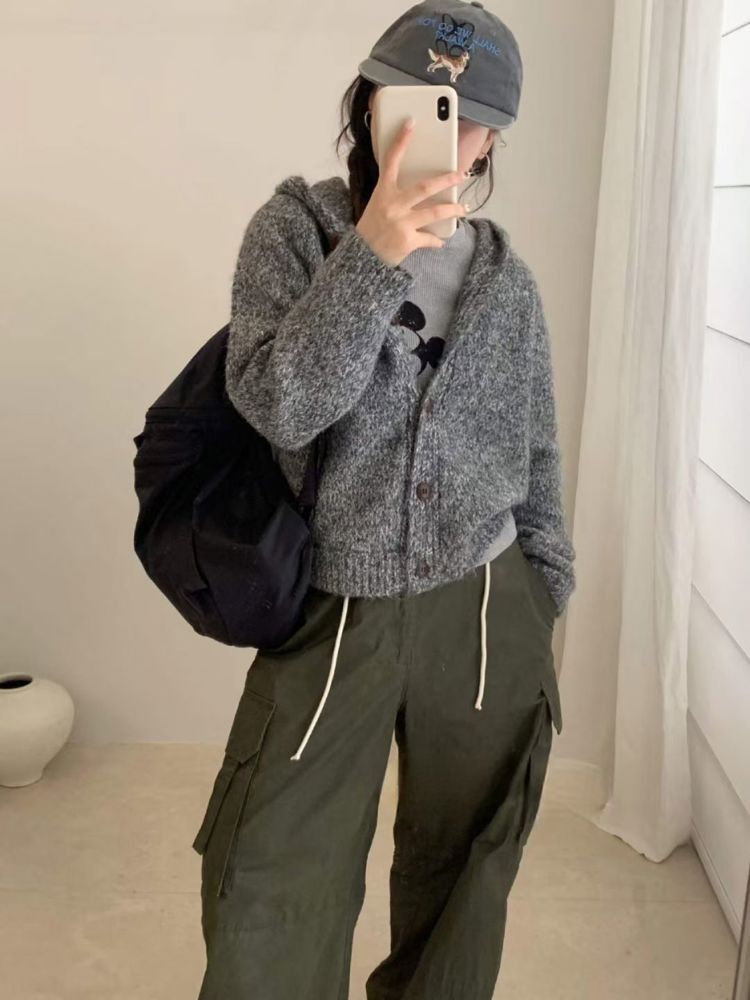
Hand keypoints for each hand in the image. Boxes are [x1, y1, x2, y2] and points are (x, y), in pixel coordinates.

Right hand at [355, 118, 468, 266]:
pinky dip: (437, 240)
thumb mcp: (376, 206)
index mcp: (383, 192)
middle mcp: (393, 205)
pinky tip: (442, 240)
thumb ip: (393, 195)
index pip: (391, 161)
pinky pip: (430, 239)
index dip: (401, 141)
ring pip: (435, 212)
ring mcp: (401, 223)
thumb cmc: (370, 230)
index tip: (412, 123)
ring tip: (463, 208)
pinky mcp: (408, 241)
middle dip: (447, 180)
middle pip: (425, 187)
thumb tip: (418, 190)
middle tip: (462, 175)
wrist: (362, 258)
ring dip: (453, 210)